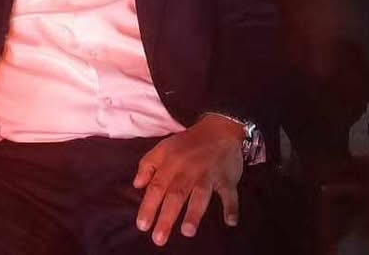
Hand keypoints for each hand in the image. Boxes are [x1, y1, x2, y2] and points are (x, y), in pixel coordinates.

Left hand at [133, 116, 246, 245]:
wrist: (218, 129)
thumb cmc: (187, 144)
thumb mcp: (163, 148)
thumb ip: (148, 165)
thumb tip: (137, 185)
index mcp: (170, 164)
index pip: (156, 187)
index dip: (149, 206)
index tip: (142, 226)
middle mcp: (188, 170)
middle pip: (175, 195)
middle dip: (166, 217)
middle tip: (159, 239)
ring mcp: (208, 174)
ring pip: (200, 195)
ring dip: (194, 213)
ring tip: (187, 231)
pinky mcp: (227, 177)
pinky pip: (230, 193)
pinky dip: (231, 206)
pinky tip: (230, 221)